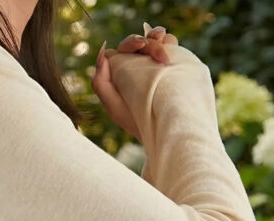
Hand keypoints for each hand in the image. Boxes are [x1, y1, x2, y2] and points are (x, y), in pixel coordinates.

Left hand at [92, 23, 178, 142]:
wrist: (166, 130)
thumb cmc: (137, 123)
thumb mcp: (114, 107)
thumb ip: (101, 83)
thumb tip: (103, 53)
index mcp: (122, 75)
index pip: (124, 50)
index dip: (130, 45)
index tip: (139, 47)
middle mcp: (138, 69)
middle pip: (140, 43)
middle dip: (147, 41)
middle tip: (154, 43)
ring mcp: (155, 67)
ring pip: (155, 41)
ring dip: (158, 37)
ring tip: (162, 40)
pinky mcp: (172, 67)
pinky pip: (170, 46)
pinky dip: (169, 41)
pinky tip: (170, 47)